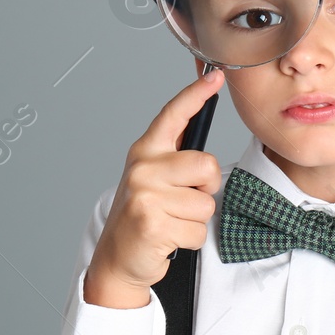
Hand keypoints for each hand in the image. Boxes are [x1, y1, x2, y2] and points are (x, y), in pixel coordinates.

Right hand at [84, 67, 223, 307]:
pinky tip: (169, 238)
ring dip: (196, 219)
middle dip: (207, 188)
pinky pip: (197, 230)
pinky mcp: (152, 223)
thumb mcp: (152, 177)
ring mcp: (145, 195)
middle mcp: (143, 168)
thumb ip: (174, 155)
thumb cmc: (142, 215)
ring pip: (205, 204)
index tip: (216, 77)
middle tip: (184, 200)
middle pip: (206, 166)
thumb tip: (202, 126)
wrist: (118, 257)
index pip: (174, 115)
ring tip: (172, 221)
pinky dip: (190, 239)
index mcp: (146, 151)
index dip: (196, 94)